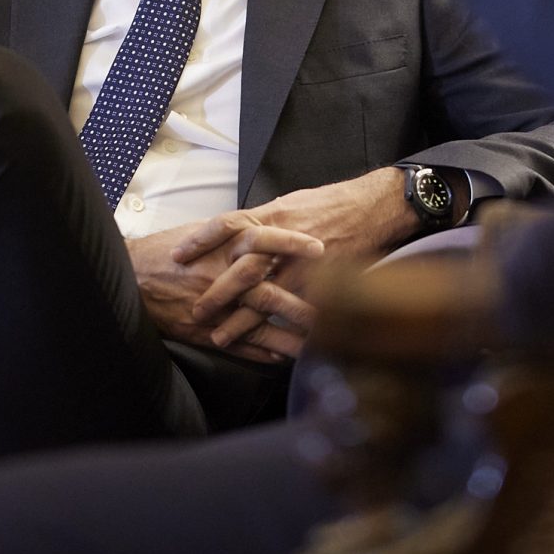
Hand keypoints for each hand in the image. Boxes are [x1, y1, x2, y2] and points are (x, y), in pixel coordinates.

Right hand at [128, 220, 321, 362]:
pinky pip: (240, 345)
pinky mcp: (205, 331)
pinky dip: (264, 352)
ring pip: (260, 323)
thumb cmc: (163, 252)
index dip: (293, 245)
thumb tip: (268, 228)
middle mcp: (221, 277)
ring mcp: (215, 308)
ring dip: (290, 334)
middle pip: (269, 290)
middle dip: (302, 301)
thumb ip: (234, 233)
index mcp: (221, 248)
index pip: (264, 241)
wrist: (129, 277)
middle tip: (334, 307)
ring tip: (319, 341)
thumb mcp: (200, 232)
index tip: (320, 247)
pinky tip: (284, 356)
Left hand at [171, 168, 421, 353]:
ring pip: (266, 296)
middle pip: (242, 268)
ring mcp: (306, 265)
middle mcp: (285, 240)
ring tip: (220, 338)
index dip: (200, 240)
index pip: (227, 223)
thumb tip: (237, 233)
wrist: (375, 207)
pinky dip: (282, 332)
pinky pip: (299, 311)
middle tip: (196, 311)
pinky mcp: (325, 283)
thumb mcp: (292, 204)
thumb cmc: (333, 204)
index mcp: (273, 216)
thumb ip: (263, 221)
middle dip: (216, 293)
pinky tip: (268, 349)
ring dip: (241, 321)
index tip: (177, 256)